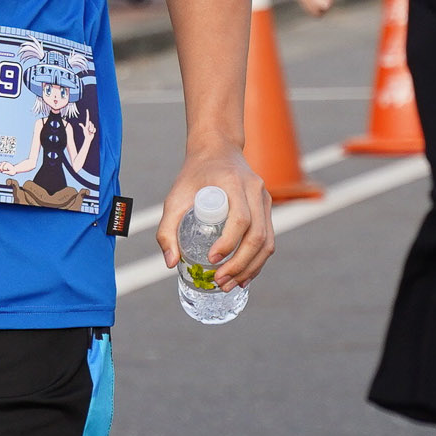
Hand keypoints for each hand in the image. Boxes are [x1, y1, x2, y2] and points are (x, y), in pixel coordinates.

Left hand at [155, 143, 274, 286]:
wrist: (218, 150)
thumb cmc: (194, 175)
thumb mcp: (175, 196)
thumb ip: (167, 228)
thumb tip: (170, 263)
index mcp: (234, 183)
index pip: (240, 219)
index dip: (228, 243)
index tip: (210, 260)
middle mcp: (255, 191)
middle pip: (258, 235)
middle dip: (239, 264)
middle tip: (220, 281)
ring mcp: (265, 200)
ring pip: (268, 241)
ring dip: (250, 268)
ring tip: (230, 285)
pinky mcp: (266, 208)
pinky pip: (268, 239)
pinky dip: (257, 261)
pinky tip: (243, 277)